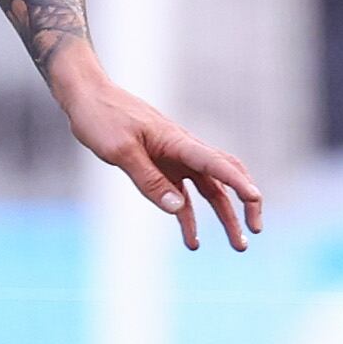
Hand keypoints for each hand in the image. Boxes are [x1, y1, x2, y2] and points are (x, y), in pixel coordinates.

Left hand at [54, 59, 263, 251]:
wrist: (87, 97)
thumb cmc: (102, 118)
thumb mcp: (120, 151)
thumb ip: (148, 180)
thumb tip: (176, 209)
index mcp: (178, 142)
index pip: (217, 163)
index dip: (238, 182)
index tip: (255, 199)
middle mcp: (184, 150)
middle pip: (226, 177)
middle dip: (244, 205)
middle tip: (254, 232)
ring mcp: (174, 159)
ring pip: (210, 190)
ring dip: (224, 217)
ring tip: (237, 245)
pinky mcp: (161, 166)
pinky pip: (183, 195)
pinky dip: (189, 216)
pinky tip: (192, 239)